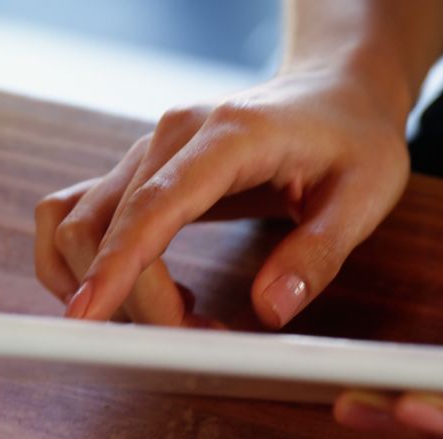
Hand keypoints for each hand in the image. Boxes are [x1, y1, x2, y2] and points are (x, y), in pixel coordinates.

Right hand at [34, 70, 409, 326]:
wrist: (339, 94)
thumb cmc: (356, 141)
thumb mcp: (364, 198)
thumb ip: (318, 254)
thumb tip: (270, 310)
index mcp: (230, 135)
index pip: (154, 206)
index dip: (118, 266)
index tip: (91, 319)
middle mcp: (173, 135)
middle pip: (102, 226)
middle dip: (134, 300)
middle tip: (202, 340)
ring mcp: (151, 150)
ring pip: (79, 224)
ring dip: (106, 285)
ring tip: (182, 319)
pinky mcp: (143, 169)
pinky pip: (86, 217)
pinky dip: (99, 264)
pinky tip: (161, 289)